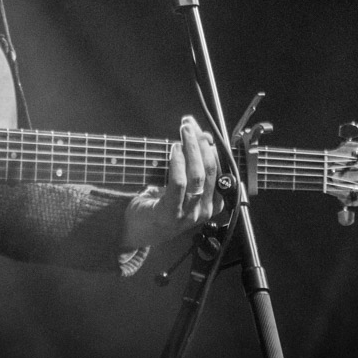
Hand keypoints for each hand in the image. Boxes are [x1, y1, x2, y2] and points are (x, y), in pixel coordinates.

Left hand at [120, 115, 222, 249]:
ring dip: (190, 149)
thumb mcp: (181, 185)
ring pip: (197, 176)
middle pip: (210, 170)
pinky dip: (178, 164)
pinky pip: (179, 184)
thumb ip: (191, 163)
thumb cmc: (160, 204)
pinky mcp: (171, 214)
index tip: (201, 130)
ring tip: (183, 132)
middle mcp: (205, 210)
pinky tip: (174, 150)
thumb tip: (199, 135)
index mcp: (213, 203)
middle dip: (201, 144)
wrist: (137, 230)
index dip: (211, 147)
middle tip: (190, 126)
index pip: (219, 170)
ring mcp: (189, 214)